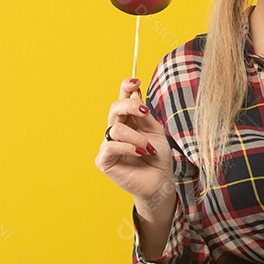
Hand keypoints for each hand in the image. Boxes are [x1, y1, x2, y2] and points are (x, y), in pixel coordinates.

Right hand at [94, 77, 173, 206]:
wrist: (160, 181)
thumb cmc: (158, 157)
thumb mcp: (155, 131)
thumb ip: (143, 115)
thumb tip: (134, 95)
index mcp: (129, 120)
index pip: (122, 99)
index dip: (125, 87)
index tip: (136, 81)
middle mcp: (116, 129)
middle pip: (115, 108)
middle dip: (130, 106)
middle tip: (145, 112)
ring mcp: (108, 144)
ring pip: (116, 129)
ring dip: (137, 137)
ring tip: (148, 148)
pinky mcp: (104, 160)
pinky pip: (111, 146)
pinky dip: (128, 147)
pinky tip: (140, 153)